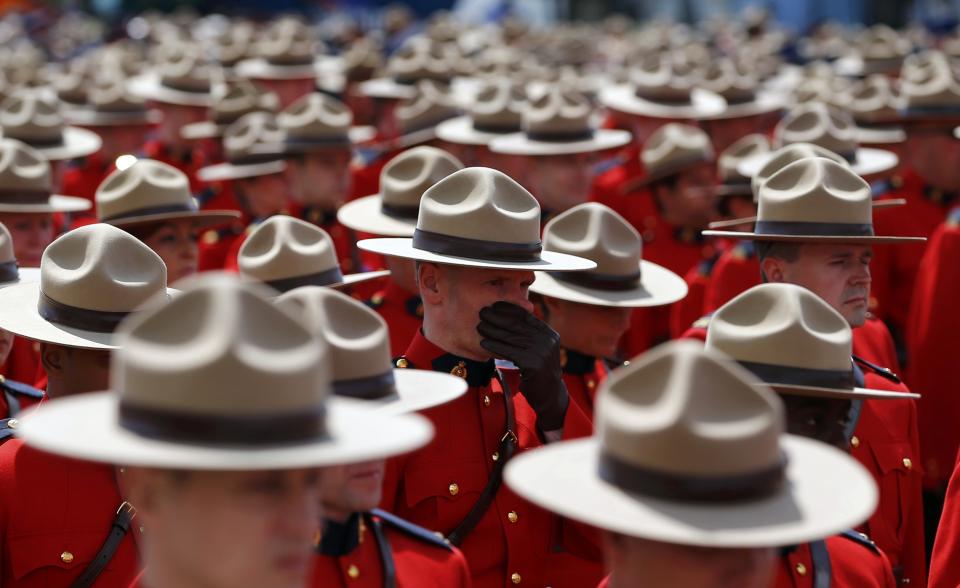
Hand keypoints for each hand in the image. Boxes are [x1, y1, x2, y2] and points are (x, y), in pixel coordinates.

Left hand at [477, 301, 568, 431]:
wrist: (550, 395)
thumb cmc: (539, 371)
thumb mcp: (539, 349)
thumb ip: (531, 335)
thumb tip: (511, 318)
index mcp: (550, 334)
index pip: (527, 317)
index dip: (510, 309)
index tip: (494, 305)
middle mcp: (548, 341)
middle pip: (518, 325)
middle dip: (498, 317)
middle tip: (482, 312)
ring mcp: (542, 352)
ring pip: (512, 338)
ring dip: (493, 330)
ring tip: (480, 326)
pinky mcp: (533, 364)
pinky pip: (509, 352)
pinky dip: (495, 346)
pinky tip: (484, 343)